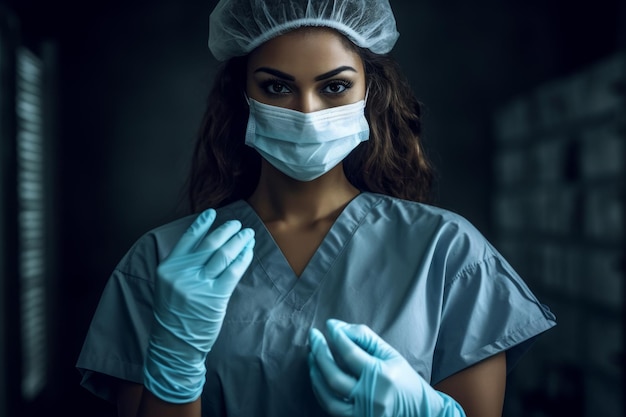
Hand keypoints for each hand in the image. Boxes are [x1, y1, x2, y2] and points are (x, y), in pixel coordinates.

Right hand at [144, 208, 254, 402]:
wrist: (174, 344)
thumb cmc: (174, 313)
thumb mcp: (168, 285)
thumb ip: (182, 265)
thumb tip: (207, 242)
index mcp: (167, 268)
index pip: (188, 239)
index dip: (202, 224)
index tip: (213, 212)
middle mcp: (182, 274)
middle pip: (210, 244)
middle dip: (227, 230)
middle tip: (238, 224)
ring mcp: (198, 285)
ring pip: (224, 255)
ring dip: (239, 241)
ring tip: (248, 234)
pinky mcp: (215, 297)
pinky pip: (233, 272)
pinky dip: (243, 259)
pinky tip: (249, 252)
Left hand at [308, 319, 464, 416]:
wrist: (422, 414)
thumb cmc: (406, 381)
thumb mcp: (391, 355)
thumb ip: (365, 338)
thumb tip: (338, 327)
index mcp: (383, 376)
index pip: (350, 354)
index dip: (336, 337)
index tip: (328, 325)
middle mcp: (371, 397)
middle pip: (334, 375)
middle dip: (319, 352)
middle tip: (313, 336)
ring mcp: (363, 414)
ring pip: (327, 396)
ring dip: (315, 374)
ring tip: (312, 355)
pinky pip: (331, 408)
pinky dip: (321, 391)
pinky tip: (318, 376)